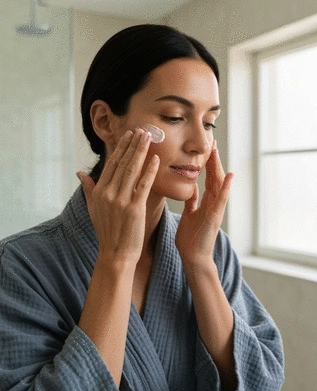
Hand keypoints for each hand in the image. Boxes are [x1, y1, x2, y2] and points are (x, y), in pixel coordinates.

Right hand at [76, 129, 159, 267]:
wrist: (116, 254)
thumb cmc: (107, 231)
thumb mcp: (93, 209)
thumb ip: (88, 189)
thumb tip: (80, 173)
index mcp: (99, 191)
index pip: (111, 164)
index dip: (121, 148)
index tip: (129, 135)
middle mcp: (108, 193)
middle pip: (122, 163)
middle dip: (133, 144)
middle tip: (142, 130)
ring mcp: (121, 201)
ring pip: (132, 170)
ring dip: (141, 152)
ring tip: (149, 137)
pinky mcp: (134, 209)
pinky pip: (143, 185)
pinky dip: (150, 171)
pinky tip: (156, 159)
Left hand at [175, 142, 232, 269]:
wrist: (192, 257)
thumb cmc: (190, 239)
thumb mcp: (189, 215)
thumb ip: (192, 202)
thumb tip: (192, 190)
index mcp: (205, 202)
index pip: (207, 177)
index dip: (206, 162)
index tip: (205, 147)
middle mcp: (212, 203)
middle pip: (213, 176)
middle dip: (212, 159)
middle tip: (211, 141)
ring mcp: (215, 209)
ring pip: (218, 184)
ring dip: (218, 167)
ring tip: (217, 151)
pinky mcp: (215, 217)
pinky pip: (221, 199)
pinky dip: (226, 187)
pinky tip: (229, 175)